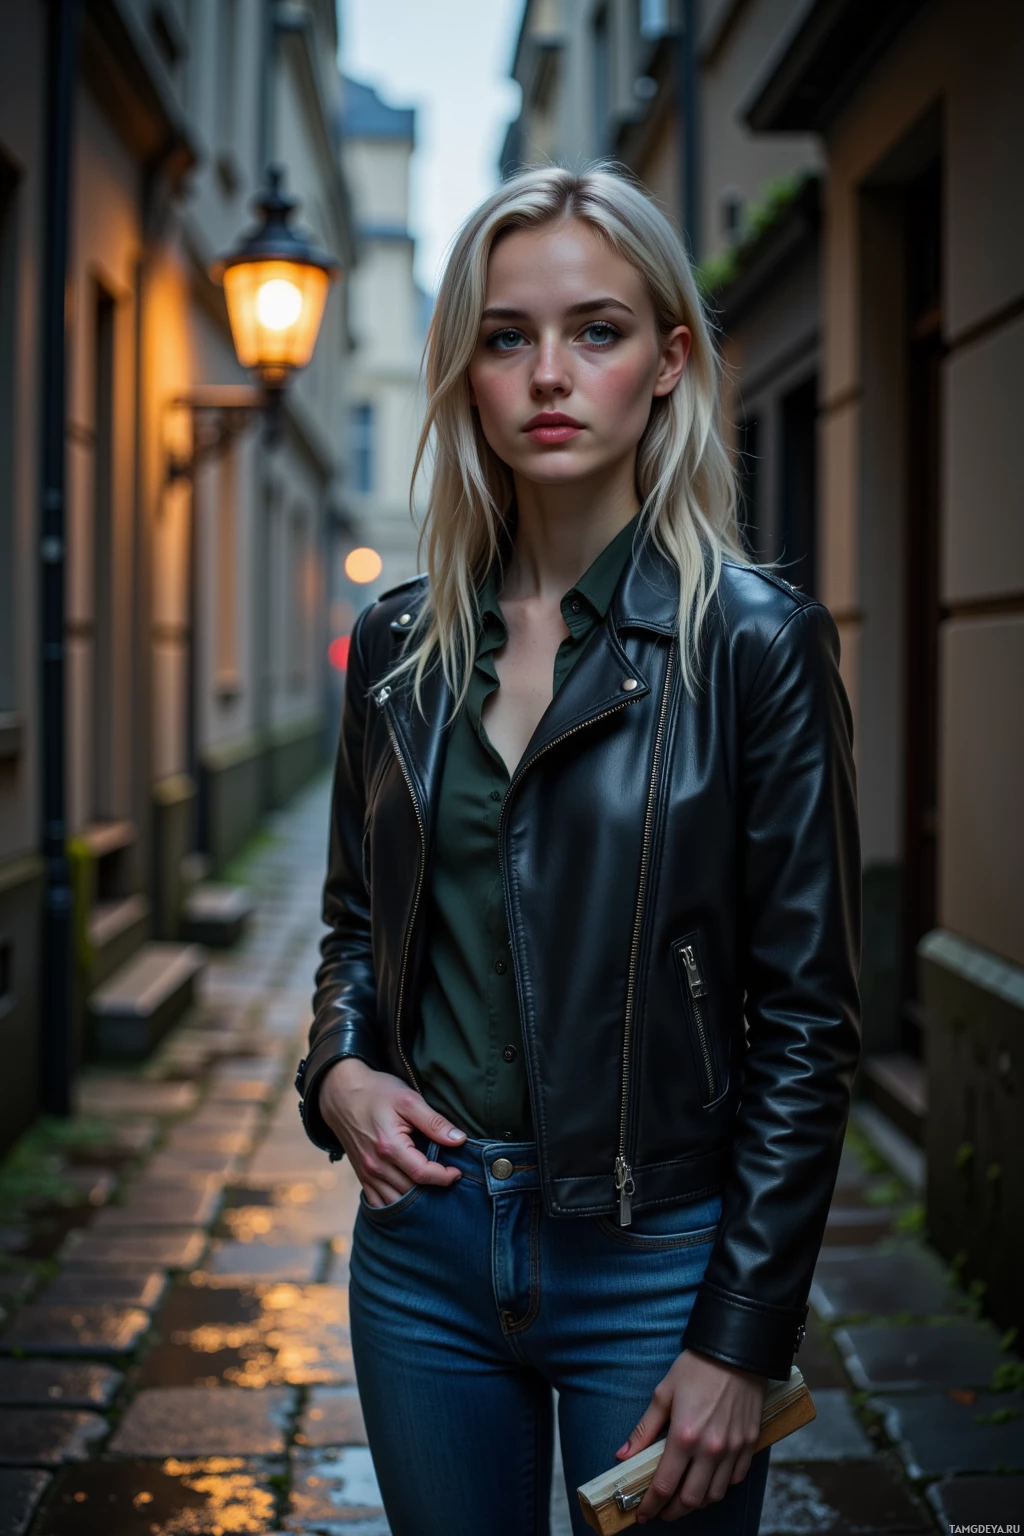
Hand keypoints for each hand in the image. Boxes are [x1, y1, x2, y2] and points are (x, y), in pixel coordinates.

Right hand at [318, 1058, 465, 1206]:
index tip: (457, 1171)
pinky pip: (378, 1203)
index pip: (423, 1174)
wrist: (342, 1094)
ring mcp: (366, 1174)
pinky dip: (395, 1205)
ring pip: (396, 1202)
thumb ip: (434, 1122)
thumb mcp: (409, 1100)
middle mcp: (375, 1165)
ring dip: (416, 1201)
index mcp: (389, 1146)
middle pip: (410, 1191)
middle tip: (447, 1178)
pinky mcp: (361, 1176)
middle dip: (433, 1189)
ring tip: (432, 1188)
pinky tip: (409, 1198)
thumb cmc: (377, 1093)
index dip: (444, 1176)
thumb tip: (460, 1140)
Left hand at [615, 1348, 766, 1521]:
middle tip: (661, 1511)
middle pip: (690, 1499)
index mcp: (684, 1436)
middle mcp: (710, 1449)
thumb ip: (644, 1429)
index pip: (664, 1485)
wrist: (736, 1350)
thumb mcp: (664, 1394)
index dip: (650, 1505)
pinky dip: (720, 1487)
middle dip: (672, 1512)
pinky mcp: (749, 1443)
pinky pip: (735, 1479)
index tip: (643, 1513)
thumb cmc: (697, 1368)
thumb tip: (623, 1455)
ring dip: (696, 1503)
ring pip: (714, 1495)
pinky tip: (708, 1481)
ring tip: (683, 1498)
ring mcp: (733, 1449)